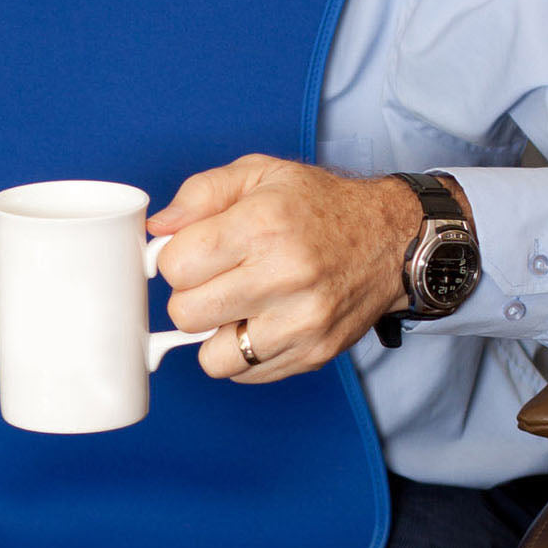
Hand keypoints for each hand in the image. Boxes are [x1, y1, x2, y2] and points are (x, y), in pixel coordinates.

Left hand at [147, 155, 423, 382]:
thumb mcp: (259, 173)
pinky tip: (260, 321)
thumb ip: (200, 194)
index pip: (177, 266)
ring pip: (213, 357)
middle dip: (190, 295)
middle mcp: (284, 277)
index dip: (174, 259)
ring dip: (214, 332)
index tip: (191, 252)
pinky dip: (242, 353)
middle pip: (187, 314)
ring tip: (236, 305)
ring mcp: (301, 323)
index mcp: (263, 226)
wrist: (390, 238)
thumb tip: (157, 229)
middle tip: (213, 278)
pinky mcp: (314, 354)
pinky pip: (247, 374)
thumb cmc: (319, 205)